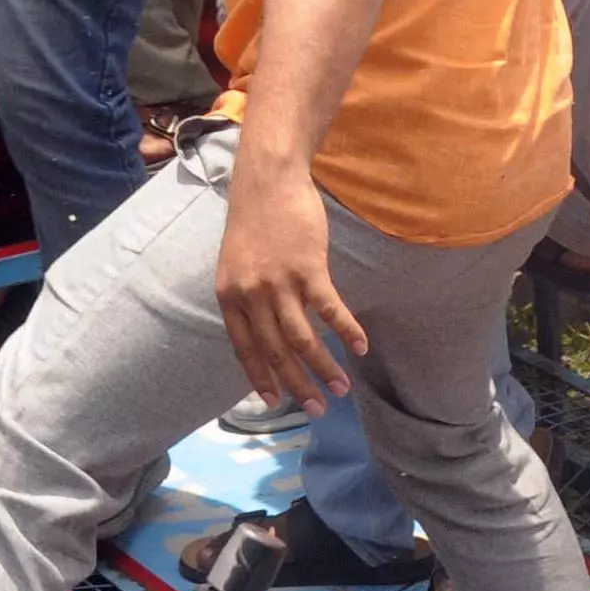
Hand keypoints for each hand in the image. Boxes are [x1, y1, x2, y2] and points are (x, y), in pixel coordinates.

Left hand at [215, 161, 367, 408]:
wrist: (267, 180)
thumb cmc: (255, 220)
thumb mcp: (237, 263)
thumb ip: (247, 296)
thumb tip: (264, 328)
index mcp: (230, 297)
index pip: (244, 349)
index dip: (260, 378)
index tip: (275, 402)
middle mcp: (251, 295)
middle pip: (276, 351)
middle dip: (298, 385)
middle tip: (317, 410)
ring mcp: (279, 283)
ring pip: (302, 338)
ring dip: (324, 368)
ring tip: (341, 390)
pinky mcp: (308, 268)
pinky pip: (329, 309)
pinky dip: (345, 330)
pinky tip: (359, 348)